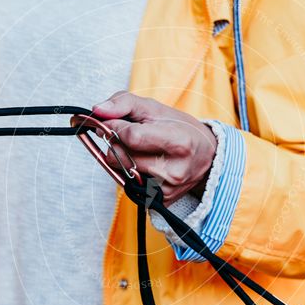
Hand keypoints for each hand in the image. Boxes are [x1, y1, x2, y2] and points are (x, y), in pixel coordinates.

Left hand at [92, 92, 217, 204]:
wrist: (207, 156)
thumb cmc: (179, 129)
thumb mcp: (155, 108)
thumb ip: (124, 103)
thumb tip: (97, 111)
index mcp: (178, 142)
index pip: (131, 136)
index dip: (115, 127)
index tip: (111, 122)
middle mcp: (174, 170)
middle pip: (122, 156)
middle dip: (117, 143)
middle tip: (128, 135)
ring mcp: (167, 189)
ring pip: (122, 171)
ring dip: (122, 158)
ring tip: (140, 149)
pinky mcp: (160, 201)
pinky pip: (129, 184)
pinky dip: (130, 172)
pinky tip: (146, 165)